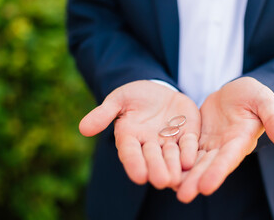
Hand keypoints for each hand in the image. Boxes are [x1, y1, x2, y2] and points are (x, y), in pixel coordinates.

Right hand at [79, 80, 200, 188]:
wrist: (157, 91)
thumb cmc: (134, 96)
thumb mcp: (118, 100)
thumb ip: (104, 113)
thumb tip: (83, 128)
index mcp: (130, 137)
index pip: (130, 153)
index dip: (134, 164)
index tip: (138, 177)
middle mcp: (149, 144)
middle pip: (152, 159)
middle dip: (157, 169)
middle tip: (161, 182)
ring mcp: (169, 141)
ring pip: (171, 156)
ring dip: (174, 167)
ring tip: (176, 178)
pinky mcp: (186, 134)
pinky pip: (188, 144)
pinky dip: (189, 152)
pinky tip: (191, 161)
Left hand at [177, 77, 273, 202]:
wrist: (236, 90)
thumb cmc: (253, 94)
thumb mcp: (265, 100)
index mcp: (241, 139)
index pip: (229, 158)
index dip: (218, 172)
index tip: (206, 187)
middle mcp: (225, 146)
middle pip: (209, 165)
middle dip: (196, 180)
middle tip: (182, 196)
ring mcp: (211, 143)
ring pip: (195, 160)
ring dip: (184, 174)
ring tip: (169, 187)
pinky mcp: (198, 137)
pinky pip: (186, 149)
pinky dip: (176, 158)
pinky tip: (164, 167)